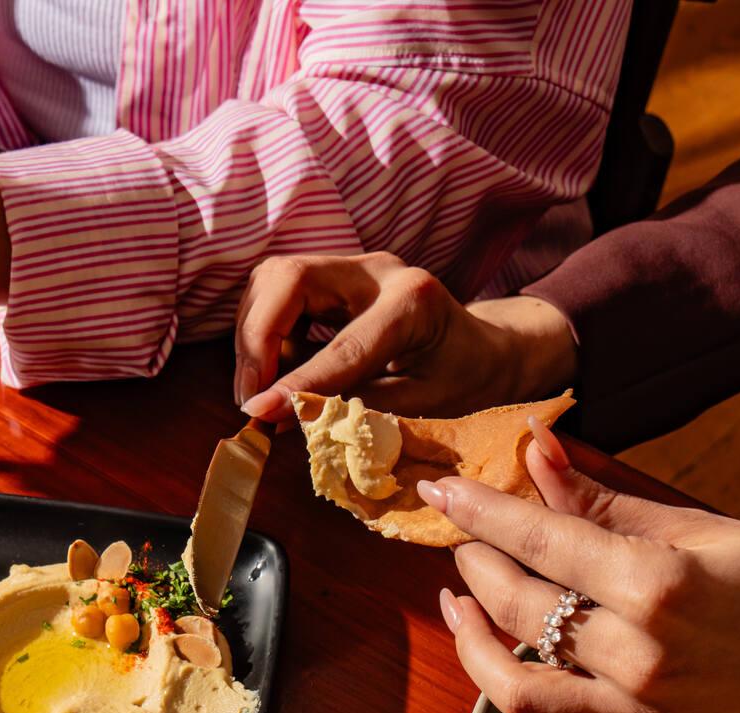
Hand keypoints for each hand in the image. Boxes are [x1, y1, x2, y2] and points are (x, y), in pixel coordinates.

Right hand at [233, 252, 577, 421]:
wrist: (487, 347)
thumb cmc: (464, 379)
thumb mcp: (423, 405)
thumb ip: (356, 408)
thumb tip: (284, 418)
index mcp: (413, 303)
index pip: (341, 344)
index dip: (295, 380)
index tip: (257, 412)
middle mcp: (379, 270)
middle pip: (288, 278)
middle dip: (256, 339)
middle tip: (251, 398)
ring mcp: (353, 267)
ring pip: (274, 279)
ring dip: (254, 335)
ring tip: (261, 389)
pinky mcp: (334, 276)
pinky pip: (279, 292)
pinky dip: (265, 332)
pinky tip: (278, 369)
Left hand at [431, 419, 739, 712]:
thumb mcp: (705, 526)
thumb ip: (605, 501)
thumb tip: (536, 452)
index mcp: (660, 584)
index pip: (538, 540)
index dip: (479, 510)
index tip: (440, 490)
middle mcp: (642, 656)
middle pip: (519, 610)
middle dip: (476, 565)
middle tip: (468, 540)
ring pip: (517, 696)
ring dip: (471, 650)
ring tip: (461, 609)